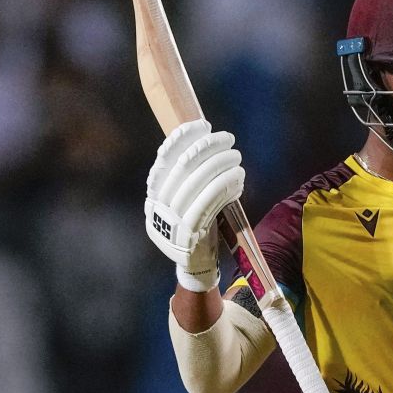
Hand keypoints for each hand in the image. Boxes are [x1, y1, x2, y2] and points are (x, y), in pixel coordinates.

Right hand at [144, 119, 244, 291]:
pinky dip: (223, 186)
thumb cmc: (196, 227)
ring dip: (219, 164)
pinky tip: (237, 177)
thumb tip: (206, 142)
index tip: (202, 125)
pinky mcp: (187, 235)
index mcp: (154, 195)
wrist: (196, 267)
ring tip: (236, 157)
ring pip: (196, 183)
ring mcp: (170, 222)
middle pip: (182, 167)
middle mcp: (157, 207)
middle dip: (207, 147)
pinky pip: (207, 203)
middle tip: (228, 139)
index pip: (165, 158)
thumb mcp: (188, 200)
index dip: (183, 138)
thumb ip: (191, 177)